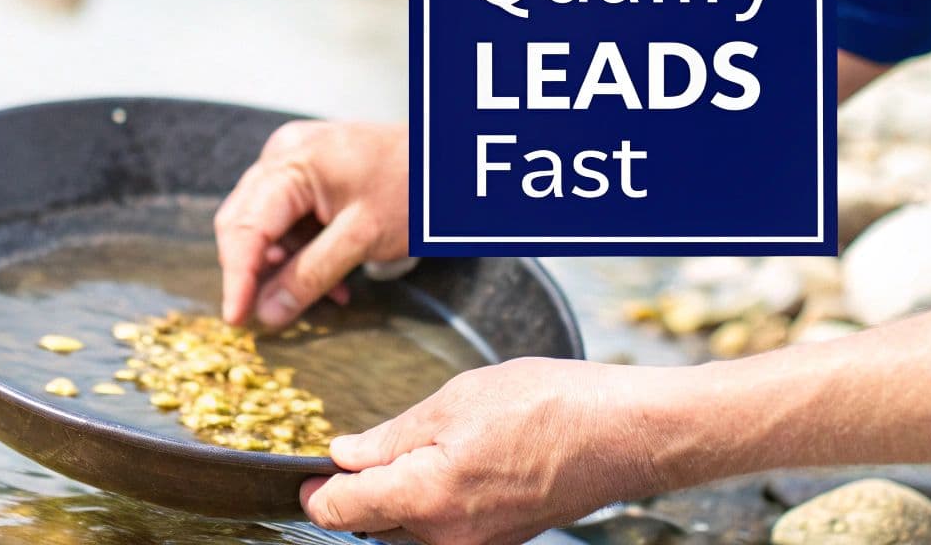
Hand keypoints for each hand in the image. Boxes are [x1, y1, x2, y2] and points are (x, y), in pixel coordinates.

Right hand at [215, 120, 409, 327]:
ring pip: (267, 227)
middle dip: (257, 272)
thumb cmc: (414, 186)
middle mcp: (284, 156)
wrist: (450, 160)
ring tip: (328, 297)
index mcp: (292, 162)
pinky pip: (290, 221)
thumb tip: (268, 314)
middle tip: (270, 314)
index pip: (246, 226)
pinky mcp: (309, 177)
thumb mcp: (362, 238)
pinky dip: (304, 255)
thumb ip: (311, 276)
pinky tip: (334, 284)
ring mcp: (295, 163)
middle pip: (246, 224)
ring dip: (288, 268)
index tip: (236, 318)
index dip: (237, 276)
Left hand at [301, 358, 668, 543]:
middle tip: (361, 451)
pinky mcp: (501, 542)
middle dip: (356, 493)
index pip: (338, 511)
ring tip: (418, 449)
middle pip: (370, 526)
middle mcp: (446, 538)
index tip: (307, 470)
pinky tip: (453, 464)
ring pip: (408, 530)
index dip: (315, 490)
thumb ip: (391, 435)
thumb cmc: (549, 406)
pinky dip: (434, 503)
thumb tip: (343, 455)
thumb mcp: (456, 400)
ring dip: (398, 498)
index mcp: (424, 497)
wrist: (622, 434)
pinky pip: (446, 530)